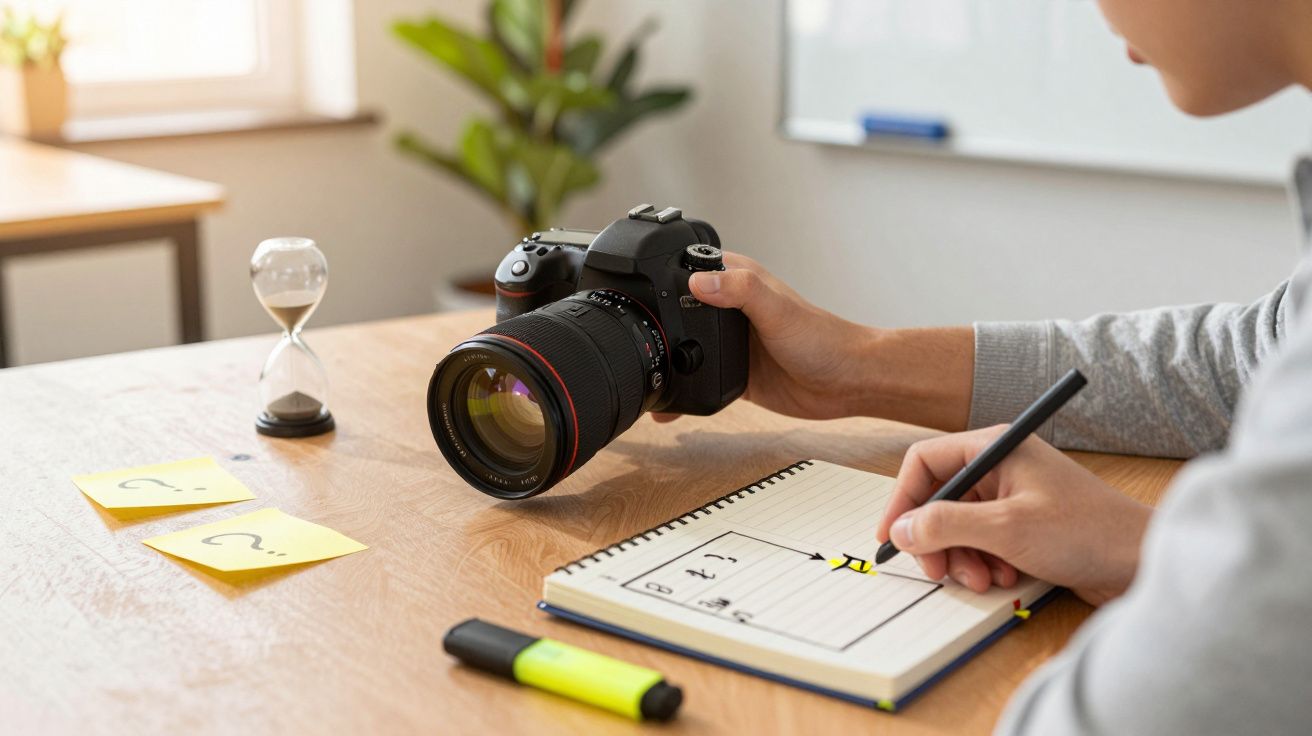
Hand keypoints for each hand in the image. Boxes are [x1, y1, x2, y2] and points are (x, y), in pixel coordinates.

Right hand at [653, 252, 880, 421]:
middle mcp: (729, 307)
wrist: (845, 383)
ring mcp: (729, 342)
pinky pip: (697, 380)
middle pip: (678, 309)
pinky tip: (664, 406)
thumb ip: (739, 291)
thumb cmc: (823, 338)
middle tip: (626, 332)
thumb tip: (699, 280)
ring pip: (684, 346)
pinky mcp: (733, 372)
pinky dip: (679, 392)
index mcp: (737, 280)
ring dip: (664, 358)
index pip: (689, 267)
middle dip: (653, 321)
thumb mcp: (776, 310)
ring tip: (637, 371)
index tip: (632, 283)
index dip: (661, 272)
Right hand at [875, 427, 1152, 605]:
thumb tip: (901, 530)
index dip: (902, 499)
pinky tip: (1005, 577)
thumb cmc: (1087, 532)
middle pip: (938, 498)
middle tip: (938, 571)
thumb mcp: (1005, 529)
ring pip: (958, 526)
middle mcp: (1000, 467)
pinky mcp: (1024, 524)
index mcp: (995, 448)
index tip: (891, 536)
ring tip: (982, 578)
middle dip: (935, 538)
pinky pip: (982, 542)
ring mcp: (1012, 495)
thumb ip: (945, 525)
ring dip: (961, 557)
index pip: (925, 462)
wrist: (1143, 561)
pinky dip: (984, 562)